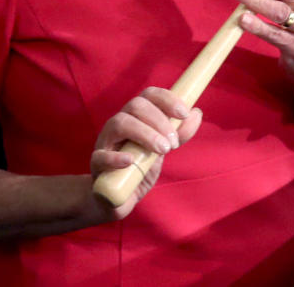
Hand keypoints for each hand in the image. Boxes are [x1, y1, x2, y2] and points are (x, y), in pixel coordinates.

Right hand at [90, 86, 201, 217]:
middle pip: (135, 105)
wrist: (118, 197)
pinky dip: (117, 157)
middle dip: (159, 121)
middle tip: (173, 144)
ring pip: (119, 123)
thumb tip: (196, 113)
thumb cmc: (140, 169)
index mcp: (136, 117)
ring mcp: (105, 142)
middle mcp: (119, 124)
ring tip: (163, 150)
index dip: (167, 99)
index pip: (149, 95)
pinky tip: (131, 160)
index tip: (184, 113)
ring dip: (145, 134)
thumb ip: (179, 133)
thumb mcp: (163, 150)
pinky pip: (101, 156)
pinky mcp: (96, 165)